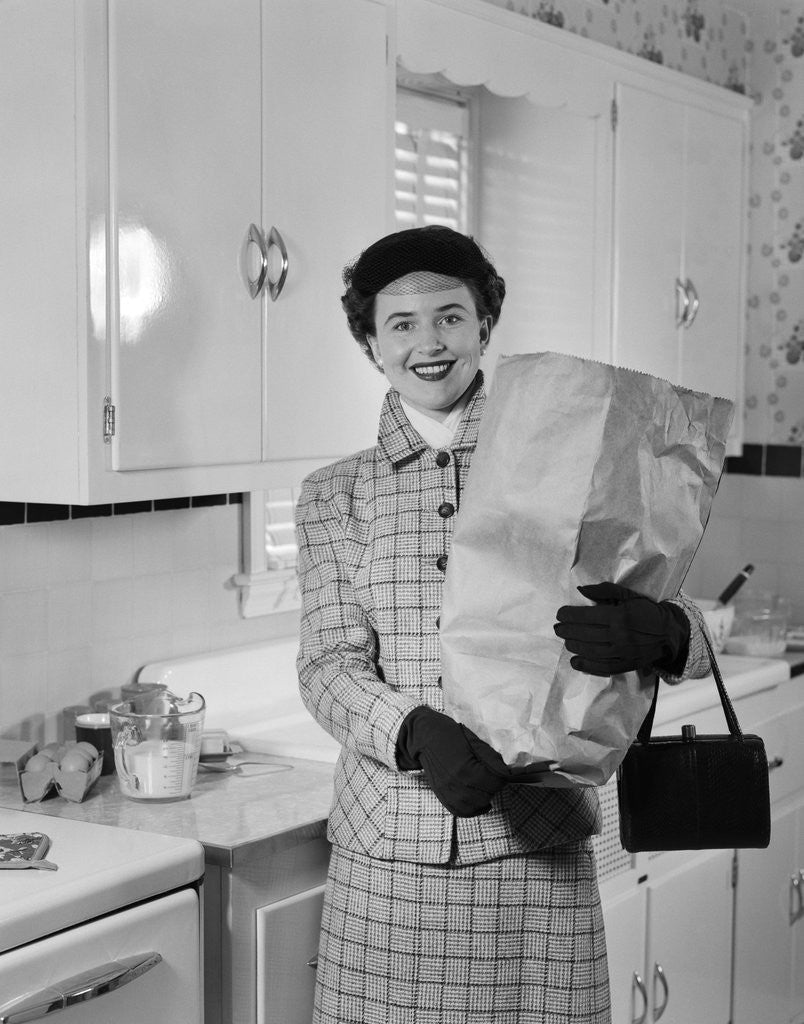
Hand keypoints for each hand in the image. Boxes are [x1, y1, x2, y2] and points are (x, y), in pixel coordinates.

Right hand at [396, 706, 507, 816]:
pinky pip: (461, 811)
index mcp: (466, 767)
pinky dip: (473, 809)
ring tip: (487, 788)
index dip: (503, 777)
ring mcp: (447, 791)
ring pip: (475, 805)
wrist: (425, 737)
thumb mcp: (474, 742)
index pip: (495, 782)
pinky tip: (480, 803)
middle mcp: (456, 783)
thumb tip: (504, 771)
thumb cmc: (451, 735)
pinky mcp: (442, 795)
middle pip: (487, 795)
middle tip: (494, 778)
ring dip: (485, 797)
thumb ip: (490, 759)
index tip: (502, 772)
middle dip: (494, 786)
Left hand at [553, 581, 689, 676]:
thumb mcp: (629, 596)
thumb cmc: (646, 611)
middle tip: (557, 628)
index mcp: (620, 616)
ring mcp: (622, 652)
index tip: (560, 614)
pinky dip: (586, 665)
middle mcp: (620, 635)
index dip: (570, 615)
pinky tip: (575, 661)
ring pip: (591, 651)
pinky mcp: (625, 665)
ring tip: (565, 641)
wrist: (669, 634)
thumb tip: (581, 589)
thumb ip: (605, 591)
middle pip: (586, 634)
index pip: (588, 616)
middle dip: (567, 631)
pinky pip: (602, 667)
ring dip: (574, 646)